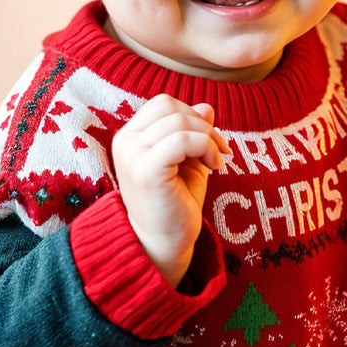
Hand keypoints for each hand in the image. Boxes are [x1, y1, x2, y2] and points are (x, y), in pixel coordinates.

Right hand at [112, 95, 230, 288]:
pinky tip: (215, 168)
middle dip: (202, 125)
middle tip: (221, 151)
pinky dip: (206, 147)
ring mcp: (131, 155)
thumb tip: (206, 105)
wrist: (164, 243)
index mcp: (131, 135)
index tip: (212, 141)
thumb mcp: (189, 159)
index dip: (193, 115)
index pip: (163, 103)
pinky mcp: (145, 171)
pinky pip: (182, 140)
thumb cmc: (176, 201)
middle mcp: (125, 141)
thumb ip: (194, 131)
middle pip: (170, 106)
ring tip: (218, 162)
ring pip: (178, 121)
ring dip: (208, 138)